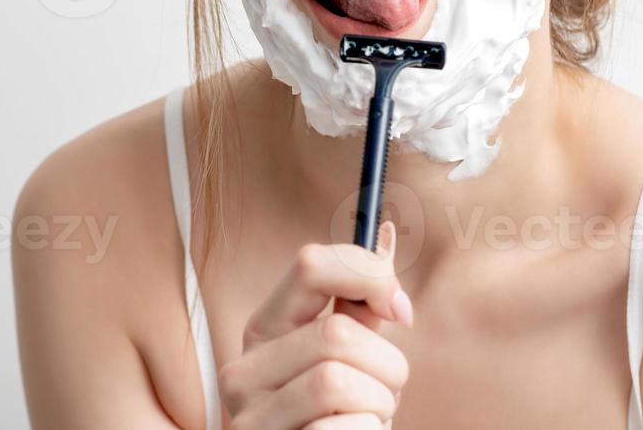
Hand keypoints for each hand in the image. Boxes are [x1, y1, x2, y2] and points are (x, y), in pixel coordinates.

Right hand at [218, 221, 413, 429]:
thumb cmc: (335, 415)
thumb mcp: (346, 356)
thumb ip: (362, 304)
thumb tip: (382, 232)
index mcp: (264, 331)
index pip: (311, 264)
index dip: (369, 276)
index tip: (399, 310)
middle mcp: (242, 372)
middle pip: (338, 333)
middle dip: (386, 365)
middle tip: (383, 391)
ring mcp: (250, 419)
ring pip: (339, 381)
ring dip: (379, 405)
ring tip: (367, 418)